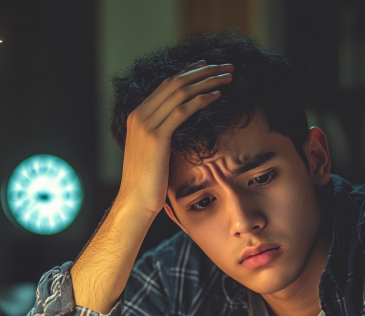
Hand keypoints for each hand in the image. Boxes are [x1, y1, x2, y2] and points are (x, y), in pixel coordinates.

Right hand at [118, 61, 233, 214]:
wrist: (135, 200)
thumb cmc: (148, 181)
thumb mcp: (152, 151)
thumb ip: (162, 134)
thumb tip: (178, 128)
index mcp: (137, 115)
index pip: (165, 85)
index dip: (188, 72)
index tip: (206, 66)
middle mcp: (139, 115)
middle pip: (175, 82)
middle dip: (203, 71)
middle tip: (225, 67)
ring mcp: (146, 124)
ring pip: (181, 92)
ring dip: (208, 81)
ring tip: (228, 77)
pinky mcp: (156, 137)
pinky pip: (183, 111)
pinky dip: (202, 100)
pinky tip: (217, 95)